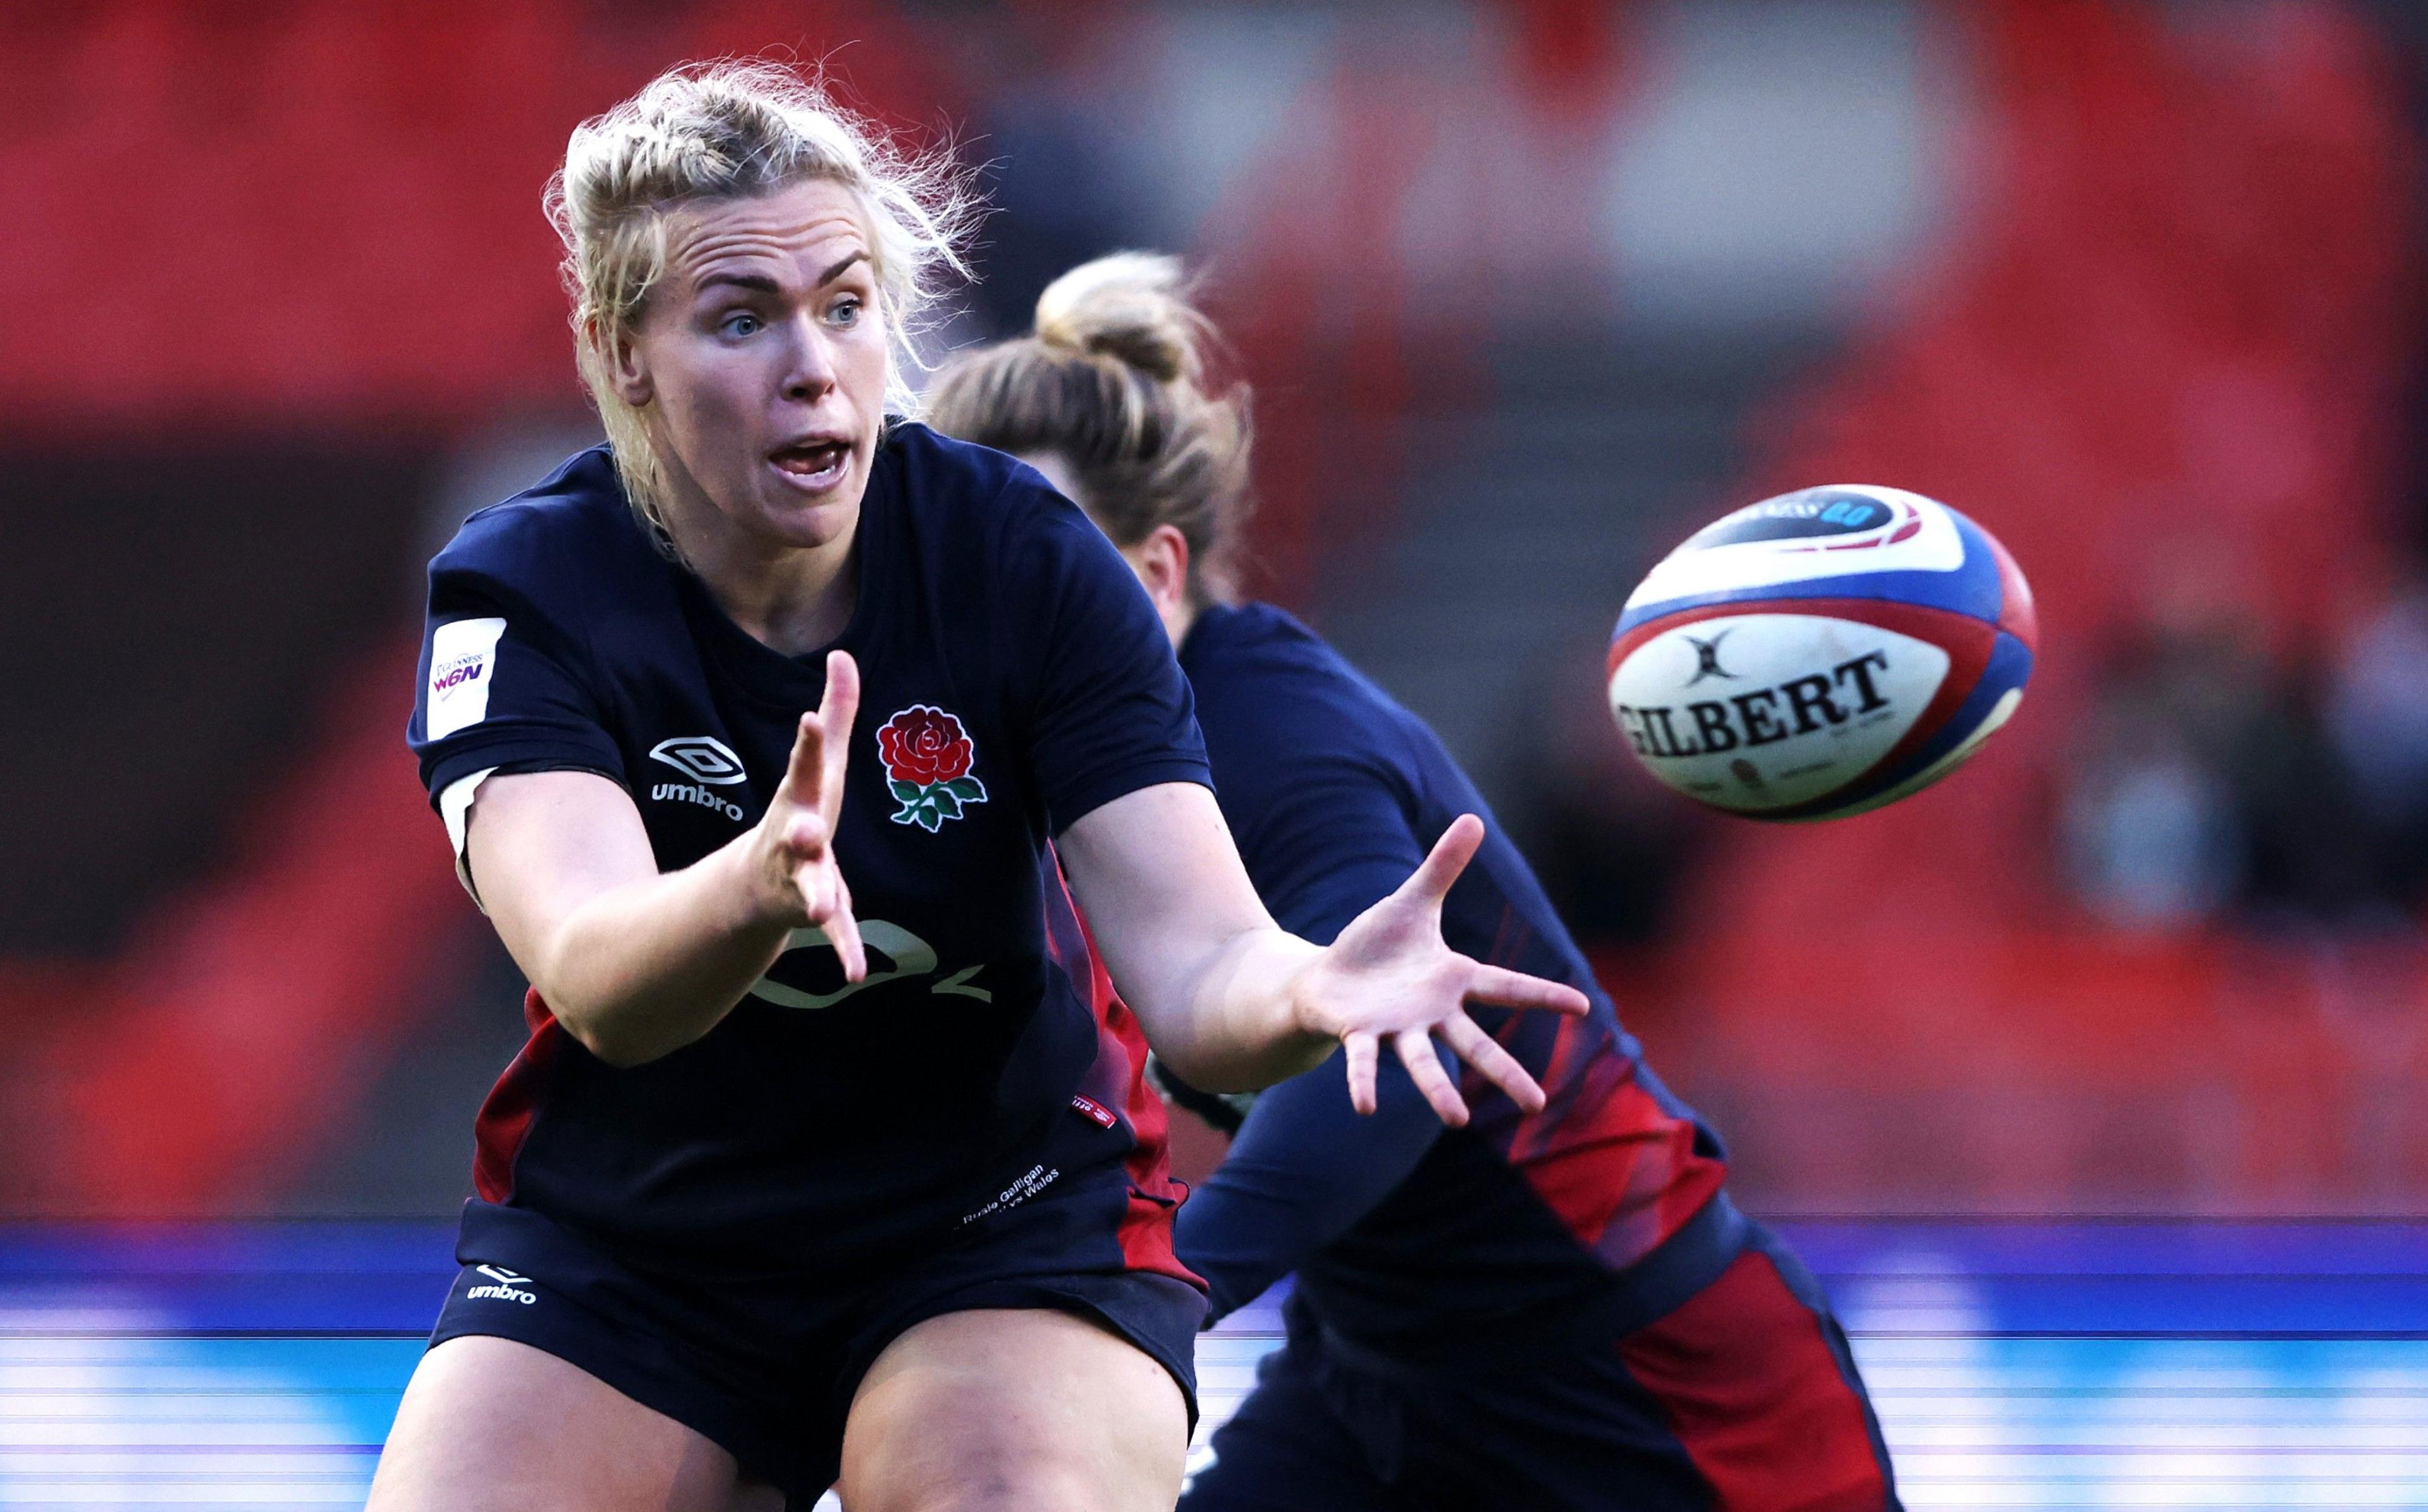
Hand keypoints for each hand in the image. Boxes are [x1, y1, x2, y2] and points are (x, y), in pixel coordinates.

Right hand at [747, 649, 865, 980]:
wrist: (759, 881)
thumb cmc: (800, 810)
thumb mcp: (820, 763)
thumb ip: (835, 711)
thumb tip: (843, 654)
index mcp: (801, 797)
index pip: (806, 764)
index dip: (808, 741)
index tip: (809, 718)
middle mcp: (794, 838)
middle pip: (797, 833)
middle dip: (800, 832)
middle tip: (805, 830)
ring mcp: (800, 878)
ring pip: (809, 888)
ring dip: (816, 897)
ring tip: (821, 910)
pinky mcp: (815, 911)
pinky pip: (835, 932)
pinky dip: (847, 950)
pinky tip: (858, 973)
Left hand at [1288, 815, 1588, 1124]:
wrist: (1327, 978)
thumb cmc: (1375, 947)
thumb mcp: (1413, 901)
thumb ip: (1443, 866)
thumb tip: (1473, 818)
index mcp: (1451, 981)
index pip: (1506, 987)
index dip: (1543, 995)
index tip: (1584, 1007)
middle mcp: (1430, 1013)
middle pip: (1473, 1044)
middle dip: (1505, 1074)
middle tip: (1537, 1105)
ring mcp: (1396, 1028)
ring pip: (1422, 1063)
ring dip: (1438, 1092)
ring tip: (1457, 1121)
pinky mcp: (1358, 1034)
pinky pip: (1363, 1061)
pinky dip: (1363, 1082)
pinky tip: (1363, 1107)